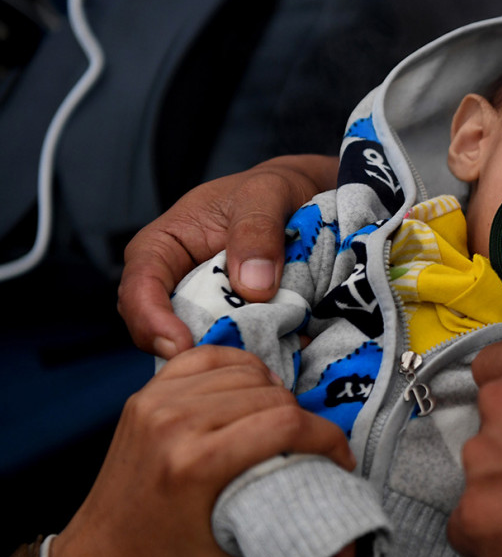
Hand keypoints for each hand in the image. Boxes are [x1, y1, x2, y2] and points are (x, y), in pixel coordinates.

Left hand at [49, 346, 354, 556]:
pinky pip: (207, 357)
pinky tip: (246, 391)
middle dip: (304, 421)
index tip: (340, 460)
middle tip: (309, 450)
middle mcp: (174, 423)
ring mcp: (156, 403)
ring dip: (274, 392)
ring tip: (280, 423)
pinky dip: (236, 367)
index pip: (286, 423)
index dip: (328, 438)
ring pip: (245, 369)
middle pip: (271, 394)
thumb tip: (341, 539)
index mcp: (196, 465)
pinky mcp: (146, 395)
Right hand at [117, 154, 337, 358]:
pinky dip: (253, 356)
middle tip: (224, 366)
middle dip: (186, 352)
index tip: (182, 346)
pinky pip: (235, 348)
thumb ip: (257, 231)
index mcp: (163, 246)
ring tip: (254, 365)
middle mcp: (175, 283)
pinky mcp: (235, 324)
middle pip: (160, 330)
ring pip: (199, 345)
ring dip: (224, 357)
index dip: (152, 320)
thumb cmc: (272, 189)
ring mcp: (205, 308)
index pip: (140, 287)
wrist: (305, 201)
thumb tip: (252, 288)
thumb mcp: (267, 194)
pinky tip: (278, 358)